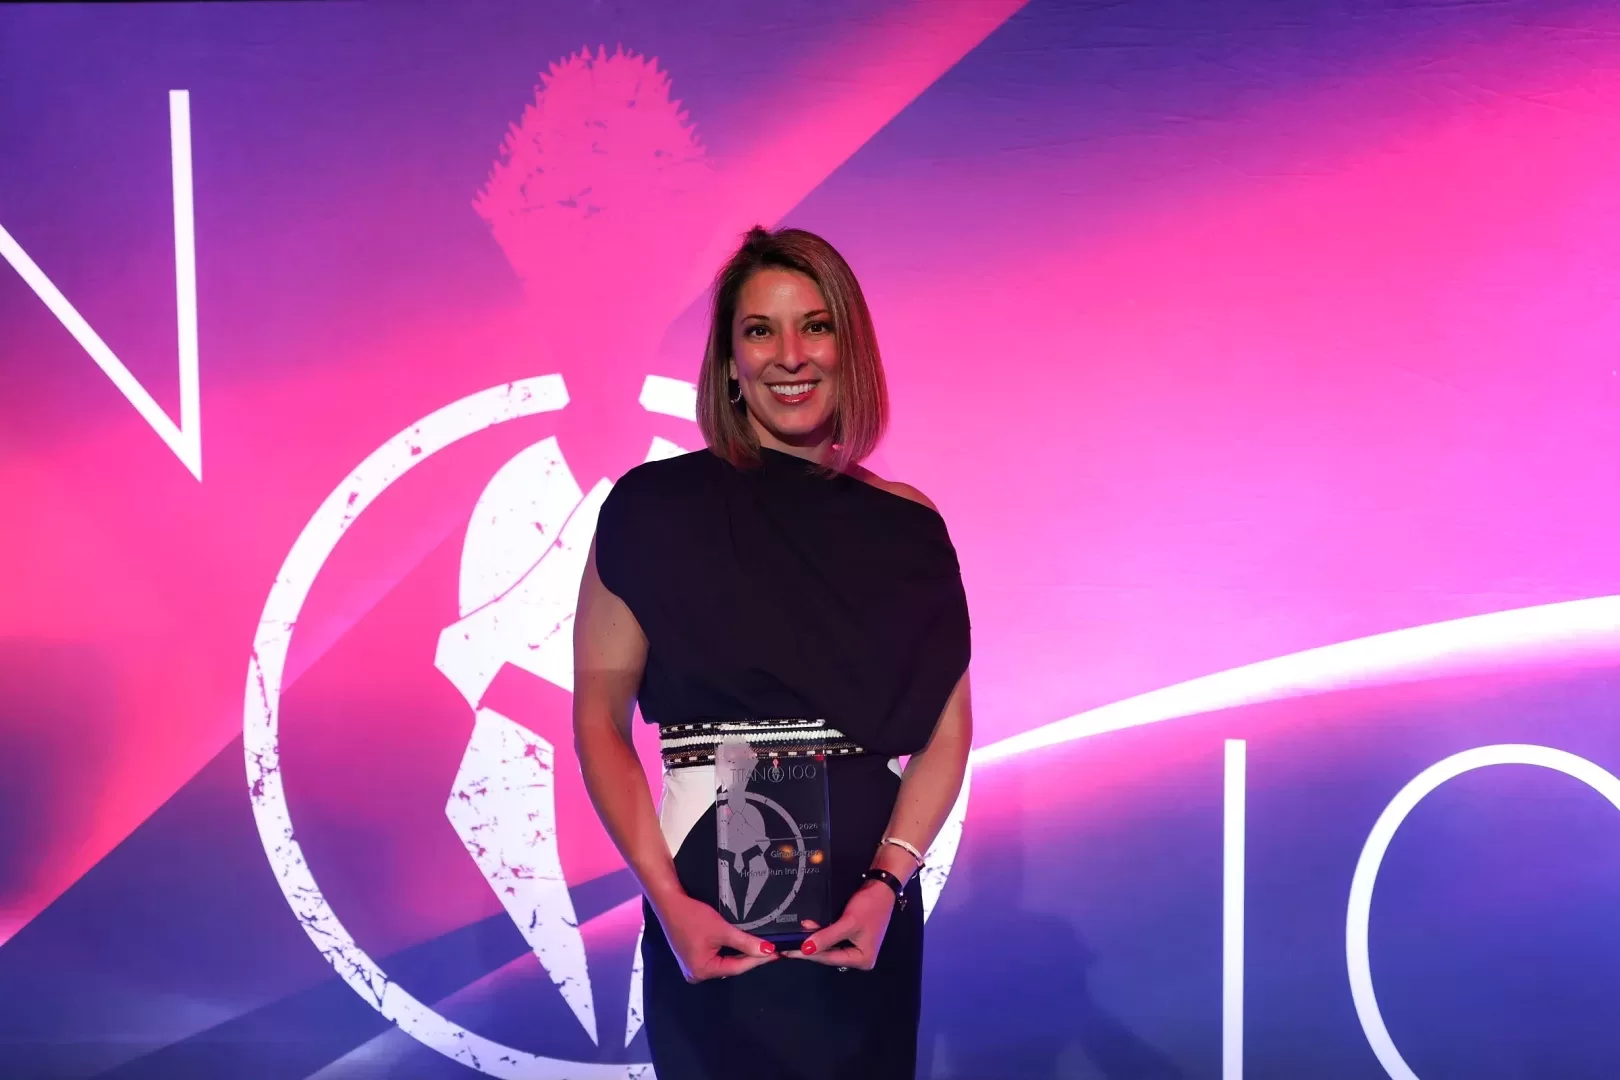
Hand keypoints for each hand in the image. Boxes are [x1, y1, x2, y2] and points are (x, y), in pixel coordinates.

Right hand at [653, 891, 777, 982]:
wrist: (670, 902)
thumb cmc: (693, 916)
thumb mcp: (722, 929)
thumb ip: (745, 942)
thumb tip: (768, 951)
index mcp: (702, 971)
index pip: (737, 967)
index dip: (758, 959)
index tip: (776, 953)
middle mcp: (696, 974)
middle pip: (731, 966)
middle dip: (749, 957)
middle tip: (770, 949)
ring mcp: (693, 967)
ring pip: (724, 962)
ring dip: (740, 953)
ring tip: (760, 946)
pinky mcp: (692, 958)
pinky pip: (716, 957)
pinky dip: (728, 950)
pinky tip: (741, 944)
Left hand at [784, 879, 895, 969]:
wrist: (882, 885)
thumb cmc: (870, 906)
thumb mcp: (848, 922)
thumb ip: (827, 937)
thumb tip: (805, 949)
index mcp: (862, 959)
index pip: (830, 958)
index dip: (809, 954)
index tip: (789, 952)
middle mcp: (859, 957)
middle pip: (829, 954)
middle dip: (810, 948)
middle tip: (787, 946)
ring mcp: (855, 947)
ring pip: (829, 947)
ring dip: (813, 940)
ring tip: (794, 937)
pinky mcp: (851, 936)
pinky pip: (832, 939)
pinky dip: (821, 933)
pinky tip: (809, 927)